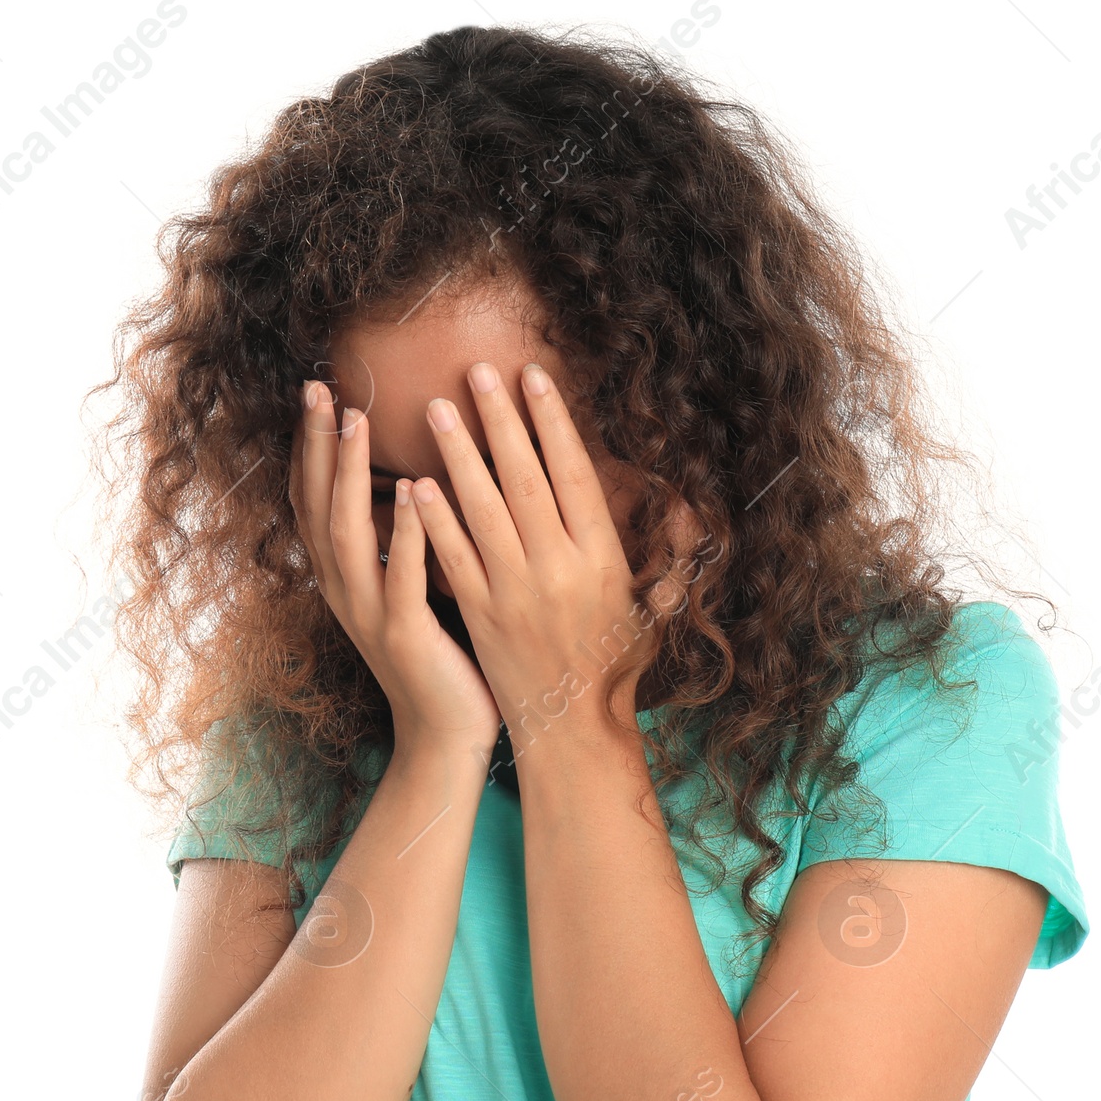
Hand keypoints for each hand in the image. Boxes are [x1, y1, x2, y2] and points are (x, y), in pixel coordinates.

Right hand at [290, 383, 501, 757]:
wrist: (445, 735)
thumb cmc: (439, 655)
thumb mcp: (409, 590)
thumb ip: (401, 542)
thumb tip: (409, 481)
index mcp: (344, 578)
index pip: (314, 501)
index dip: (310, 448)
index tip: (315, 393)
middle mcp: (344, 591)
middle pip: (319, 506)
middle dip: (318, 446)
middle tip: (317, 388)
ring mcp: (369, 614)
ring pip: (348, 534)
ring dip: (351, 474)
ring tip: (357, 422)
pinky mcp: (404, 636)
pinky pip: (400, 576)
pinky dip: (403, 533)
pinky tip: (411, 492)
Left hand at [406, 361, 695, 752]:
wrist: (574, 729)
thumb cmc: (616, 663)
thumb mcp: (651, 606)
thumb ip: (662, 553)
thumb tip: (685, 503)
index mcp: (602, 559)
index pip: (573, 474)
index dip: (552, 422)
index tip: (533, 377)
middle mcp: (558, 569)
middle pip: (523, 480)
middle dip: (499, 421)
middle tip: (475, 372)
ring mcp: (515, 592)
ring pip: (482, 510)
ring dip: (458, 456)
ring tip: (436, 410)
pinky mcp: (480, 616)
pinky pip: (452, 558)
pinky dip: (433, 520)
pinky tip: (414, 484)